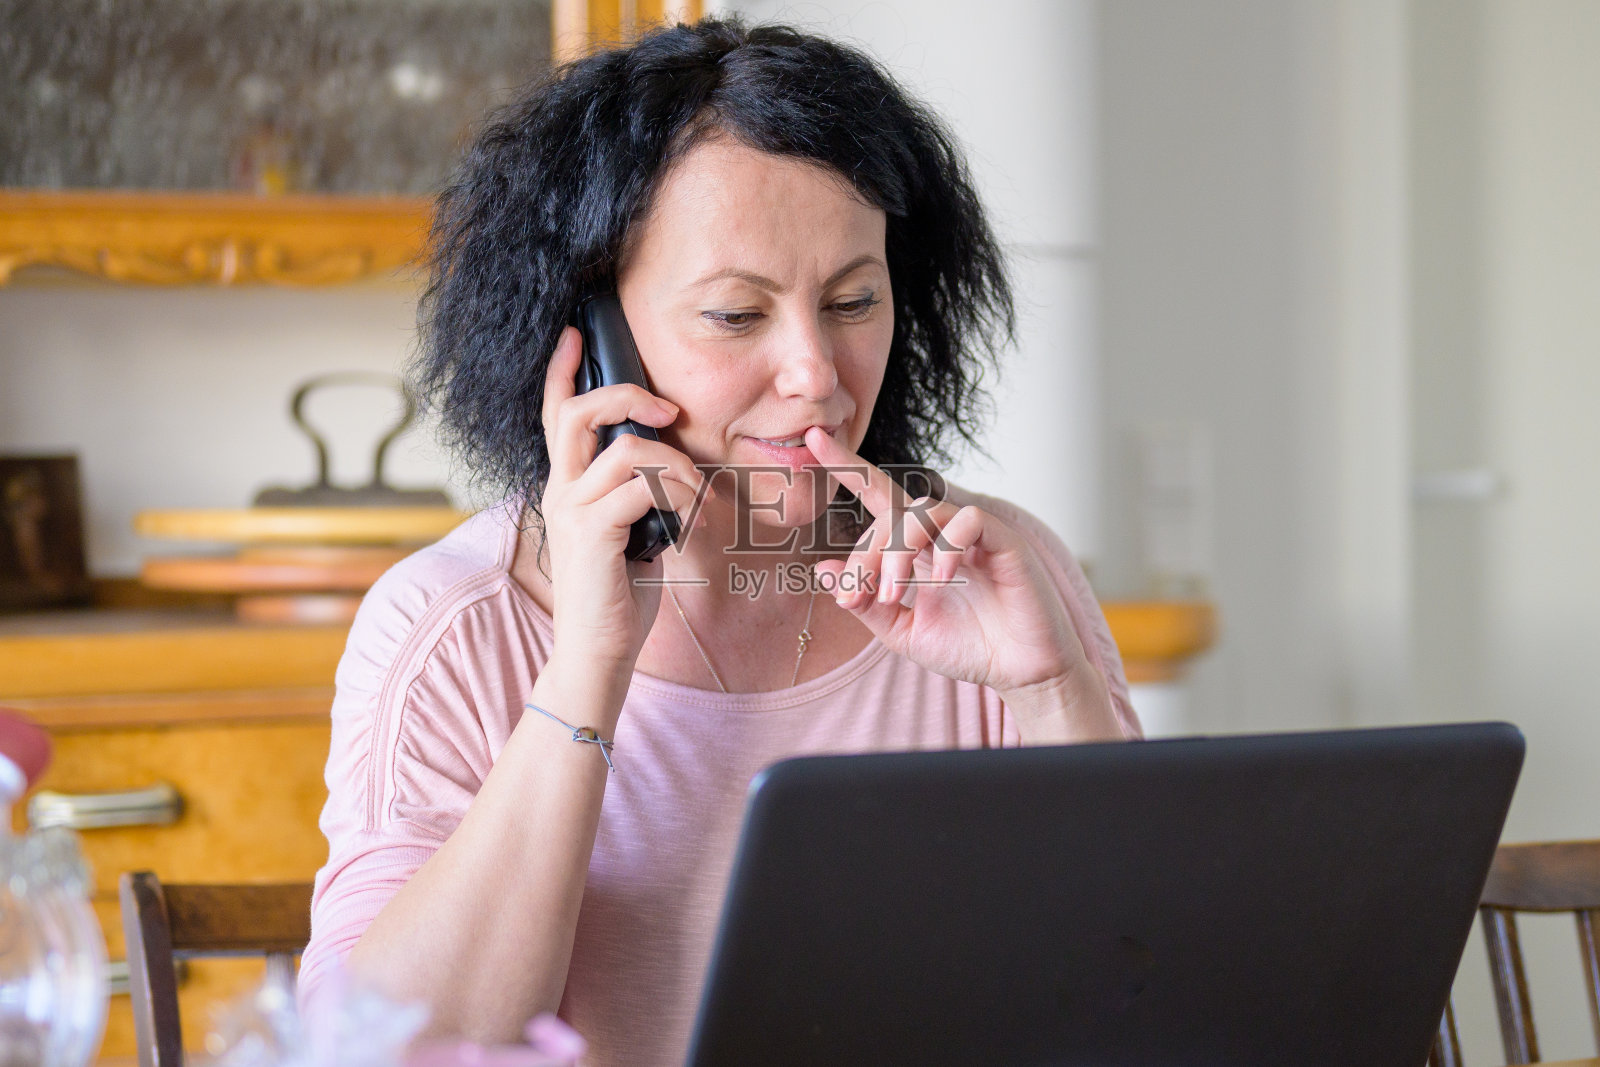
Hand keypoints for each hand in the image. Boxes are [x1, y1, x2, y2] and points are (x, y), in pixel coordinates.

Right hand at [538, 327, 711, 695]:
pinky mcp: (593, 534)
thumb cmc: (619, 595)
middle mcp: (560, 492)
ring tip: (697, 494)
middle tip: (667, 409)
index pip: (555, 416)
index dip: (561, 372)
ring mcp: (572, 512)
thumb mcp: (629, 532)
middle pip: (577, 414)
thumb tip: (669, 465)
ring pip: (625, 451)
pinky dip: (678, 496)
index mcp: (566, 487)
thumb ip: (636, 495)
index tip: (574, 334)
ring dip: (676, 465)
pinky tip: (691, 519)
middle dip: (624, 394)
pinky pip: (641, 488)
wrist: (598, 652)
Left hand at [806, 427, 1119, 740]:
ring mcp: (976, 535)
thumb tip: (822, 571)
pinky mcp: (1006, 542)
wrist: (1020, 675)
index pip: (880, 498)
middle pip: (891, 514)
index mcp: (919, 549)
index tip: (814, 440)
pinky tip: (941, 578)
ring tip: (894, 595)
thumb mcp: (902, 631)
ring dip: (896, 552)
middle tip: (858, 596)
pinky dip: (946, 546)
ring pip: (923, 510)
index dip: (849, 467)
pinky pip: (968, 521)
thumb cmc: (968, 650)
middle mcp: (945, 534)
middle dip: (865, 554)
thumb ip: (866, 602)